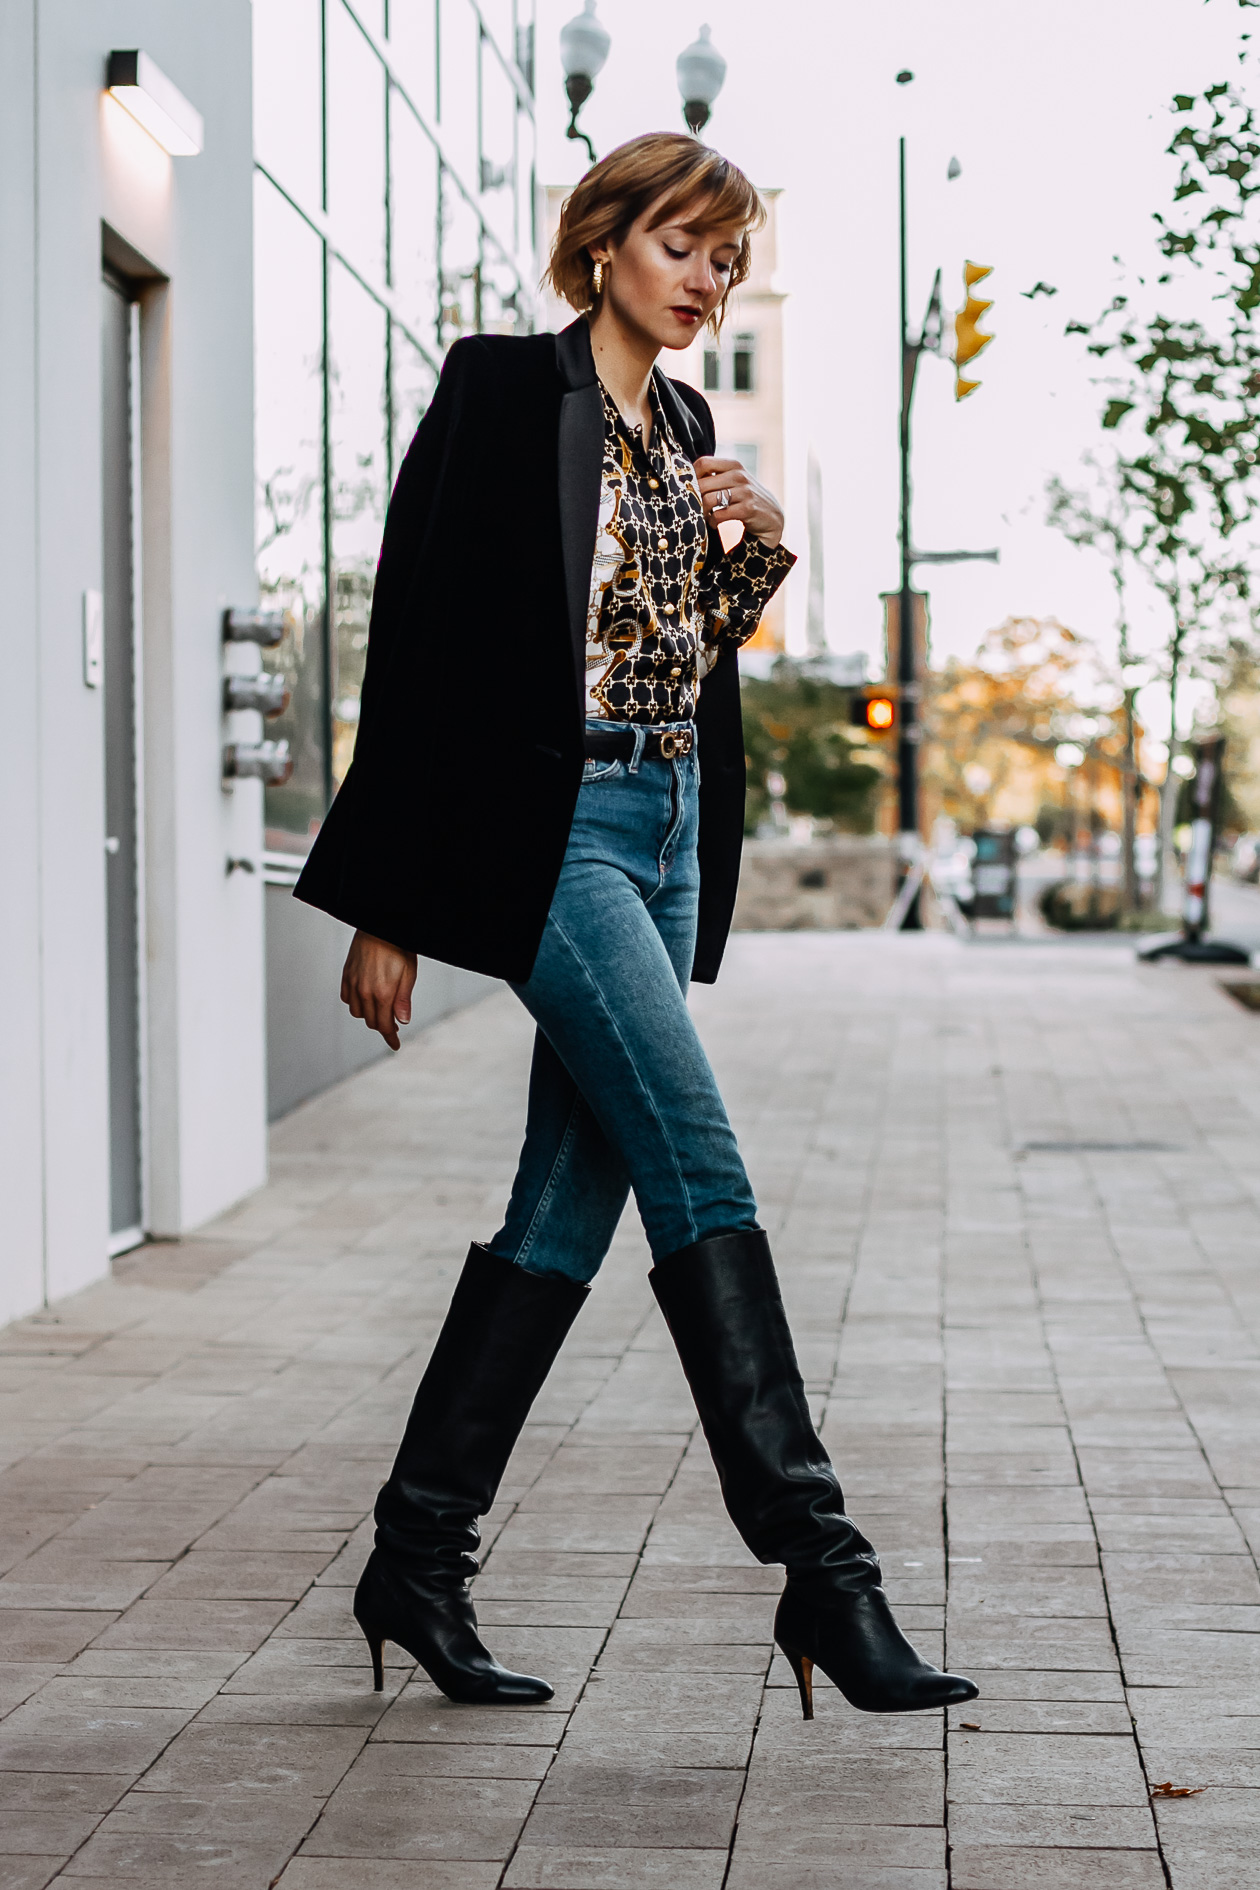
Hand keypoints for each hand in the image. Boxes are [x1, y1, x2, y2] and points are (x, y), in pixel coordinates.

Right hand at [341, 929, 417, 1051]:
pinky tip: (366, 998)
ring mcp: (354, 983)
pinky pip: (347, 999)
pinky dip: (356, 1003)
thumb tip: (402, 1021)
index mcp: (383, 993)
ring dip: (369, 1015)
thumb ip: (403, 1000)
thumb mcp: (409, 974)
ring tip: (381, 1009)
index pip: (384, 1025)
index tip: (395, 1045)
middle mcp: (365, 991)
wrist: (380, 925)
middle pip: (371, 1021)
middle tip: (394, 1024)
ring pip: (358, 1012)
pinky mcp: (347, 975)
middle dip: (383, 1026)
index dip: (390, 1037)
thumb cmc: (398, 947)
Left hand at [694, 455, 784, 547]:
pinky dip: (713, 522)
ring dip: (703, 512)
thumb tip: (687, 478)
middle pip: (702, 484)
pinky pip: (719, 515)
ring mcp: (744, 492)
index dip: (691, 476)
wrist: (772, 517)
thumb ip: (716, 476)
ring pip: (708, 500)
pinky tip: (716, 524)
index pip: (703, 462)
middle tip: (695, 508)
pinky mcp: (747, 509)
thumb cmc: (747, 498)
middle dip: (694, 499)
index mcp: (734, 465)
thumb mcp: (735, 481)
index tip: (690, 488)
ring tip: (706, 516)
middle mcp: (739, 475)